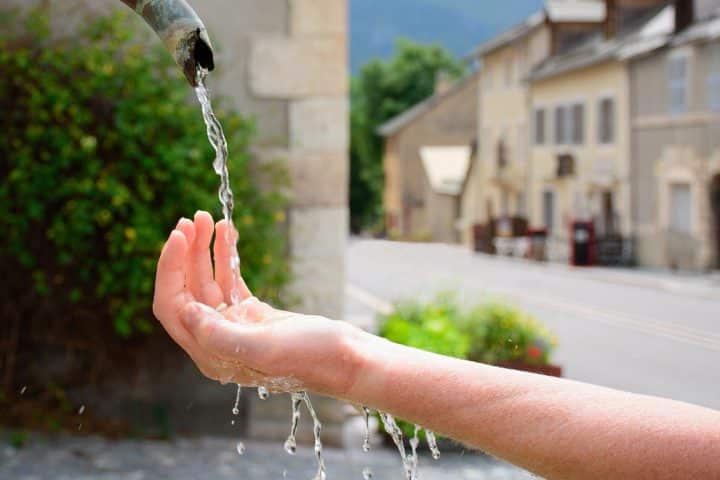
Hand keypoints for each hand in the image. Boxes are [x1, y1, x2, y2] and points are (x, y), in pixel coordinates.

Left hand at [152, 212, 360, 395]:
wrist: (347, 359)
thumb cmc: (311, 357)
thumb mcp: (265, 347)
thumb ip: (221, 336)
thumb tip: (186, 312)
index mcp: (212, 354)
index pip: (173, 307)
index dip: (170, 269)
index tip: (178, 235)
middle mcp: (217, 341)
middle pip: (188, 290)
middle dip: (186, 253)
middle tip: (193, 218)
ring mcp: (236, 326)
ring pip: (208, 281)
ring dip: (204, 249)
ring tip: (206, 217)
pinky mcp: (253, 314)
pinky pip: (230, 280)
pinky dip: (225, 255)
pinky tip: (226, 232)